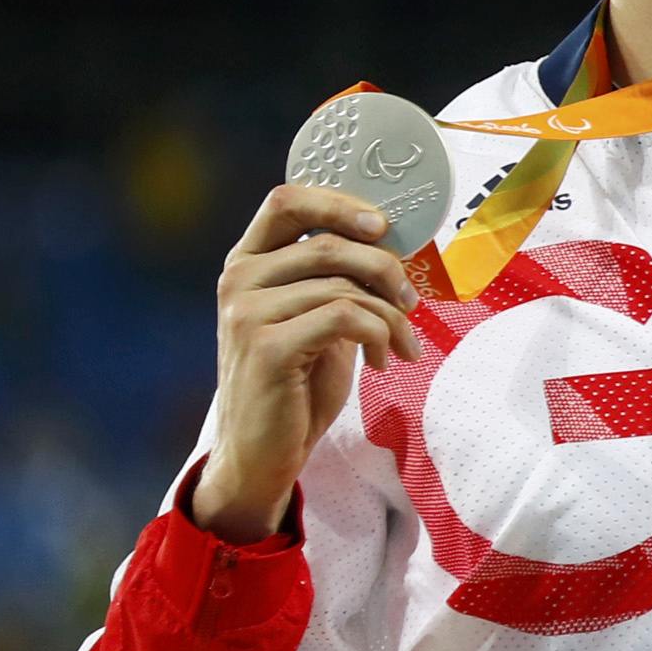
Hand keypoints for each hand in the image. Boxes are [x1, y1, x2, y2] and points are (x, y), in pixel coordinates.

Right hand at [188, 184, 424, 541]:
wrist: (263, 449)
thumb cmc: (297, 382)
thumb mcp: (317, 319)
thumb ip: (337, 279)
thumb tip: (392, 245)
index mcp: (248, 262)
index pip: (287, 201)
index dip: (340, 203)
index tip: (385, 226)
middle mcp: (239, 279)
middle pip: (330, 244)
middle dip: (387, 271)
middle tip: (413, 302)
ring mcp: (246, 312)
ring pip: (345, 286)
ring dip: (392, 317)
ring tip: (404, 346)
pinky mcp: (266, 346)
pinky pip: (345, 318)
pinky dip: (379, 335)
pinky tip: (382, 362)